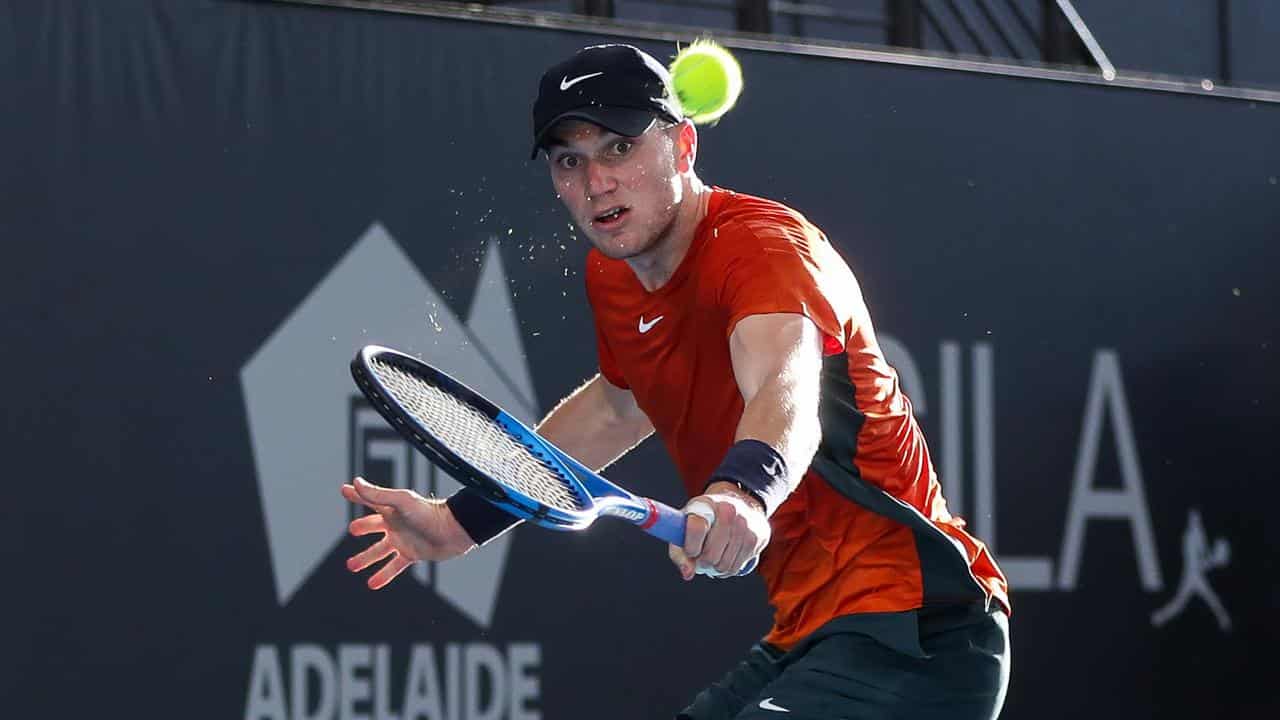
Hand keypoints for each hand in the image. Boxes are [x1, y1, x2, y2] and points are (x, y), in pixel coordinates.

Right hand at [340, 477, 475, 588]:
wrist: (454, 531)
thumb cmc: (429, 513)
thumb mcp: (401, 502)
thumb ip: (377, 495)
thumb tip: (355, 483)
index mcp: (391, 509)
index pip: (369, 499)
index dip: (357, 494)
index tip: (344, 490)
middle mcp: (396, 524)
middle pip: (374, 525)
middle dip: (362, 527)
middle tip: (352, 530)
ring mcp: (403, 540)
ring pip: (379, 551)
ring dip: (365, 558)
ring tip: (351, 566)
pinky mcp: (412, 554)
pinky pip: (394, 567)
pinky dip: (383, 575)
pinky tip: (371, 584)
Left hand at [669, 481, 770, 580]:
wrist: (741, 500)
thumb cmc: (707, 516)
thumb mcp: (687, 524)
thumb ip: (680, 551)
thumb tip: (688, 574)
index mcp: (707, 505)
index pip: (696, 529)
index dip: (690, 548)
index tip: (690, 551)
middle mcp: (728, 512)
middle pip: (709, 556)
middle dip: (701, 562)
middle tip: (700, 556)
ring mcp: (745, 526)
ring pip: (723, 566)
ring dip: (714, 568)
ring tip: (712, 556)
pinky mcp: (756, 538)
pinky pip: (736, 568)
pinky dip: (726, 569)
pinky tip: (725, 557)